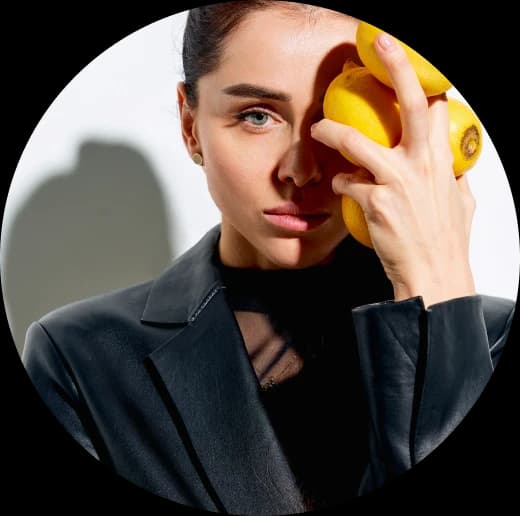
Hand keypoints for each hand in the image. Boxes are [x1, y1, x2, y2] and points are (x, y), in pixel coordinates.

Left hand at [311, 32, 475, 307]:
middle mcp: (422, 165)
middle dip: (396, 65)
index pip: (438, 108)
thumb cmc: (445, 241)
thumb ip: (451, 178)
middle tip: (380, 43)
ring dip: (333, 131)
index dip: (424, 81)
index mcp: (443, 161)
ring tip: (319, 130)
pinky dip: (340, 182)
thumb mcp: (460, 202)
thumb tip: (449, 167)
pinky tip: (341, 187)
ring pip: (357, 141)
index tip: (405, 65)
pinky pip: (346, 182)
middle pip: (411, 103)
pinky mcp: (374, 202)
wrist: (432, 274)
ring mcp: (397, 182)